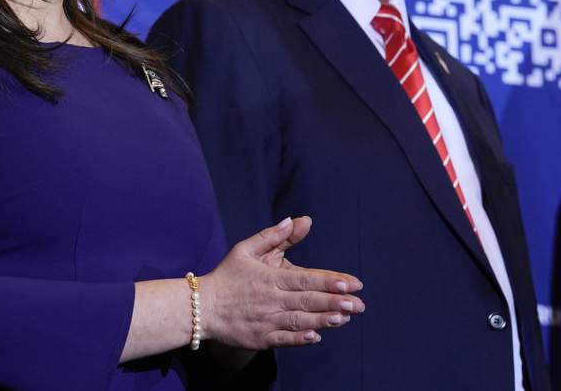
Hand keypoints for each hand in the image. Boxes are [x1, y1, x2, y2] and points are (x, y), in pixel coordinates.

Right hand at [198, 216, 363, 348]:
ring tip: (344, 318)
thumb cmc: (228, 276)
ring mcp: (265, 320)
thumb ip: (274, 236)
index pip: (305, 279)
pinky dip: (299, 338)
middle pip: (307, 300)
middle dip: (334, 302)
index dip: (328, 281)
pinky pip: (283, 339)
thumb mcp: (246, 249)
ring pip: (298, 320)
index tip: (350, 282)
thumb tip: (298, 220)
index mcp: (269, 277)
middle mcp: (270, 299)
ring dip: (323, 320)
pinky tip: (316, 336)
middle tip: (358, 304)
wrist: (202, 306)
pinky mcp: (260, 338)